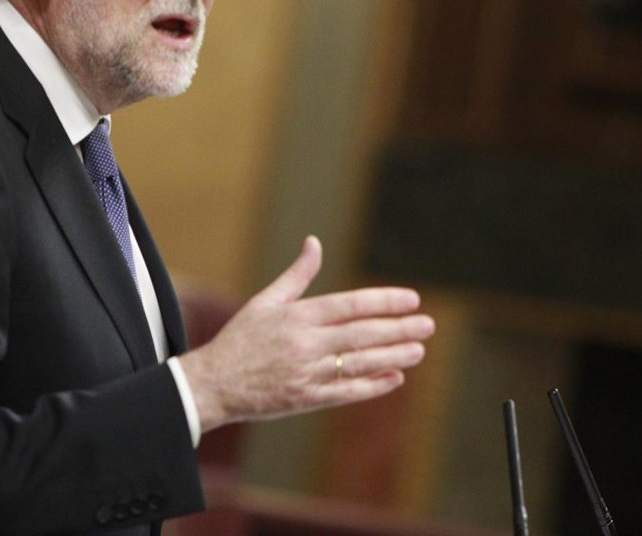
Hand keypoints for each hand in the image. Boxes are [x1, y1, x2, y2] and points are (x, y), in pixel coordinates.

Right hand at [178, 236, 434, 432]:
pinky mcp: (306, 399)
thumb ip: (297, 274)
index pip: (350, 305)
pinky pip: (346, 393)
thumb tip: (315, 242)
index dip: (383, 302)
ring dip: (392, 356)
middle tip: (428, 324)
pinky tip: (395, 378)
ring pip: (358, 363)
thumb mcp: (266, 301)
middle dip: (398, 329)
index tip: (411, 299)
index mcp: (297, 316)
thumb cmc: (241, 339)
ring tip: (419, 349)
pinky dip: (372, 386)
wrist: (214, 384)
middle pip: (361, 334)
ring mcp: (306, 373)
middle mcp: (304, 344)